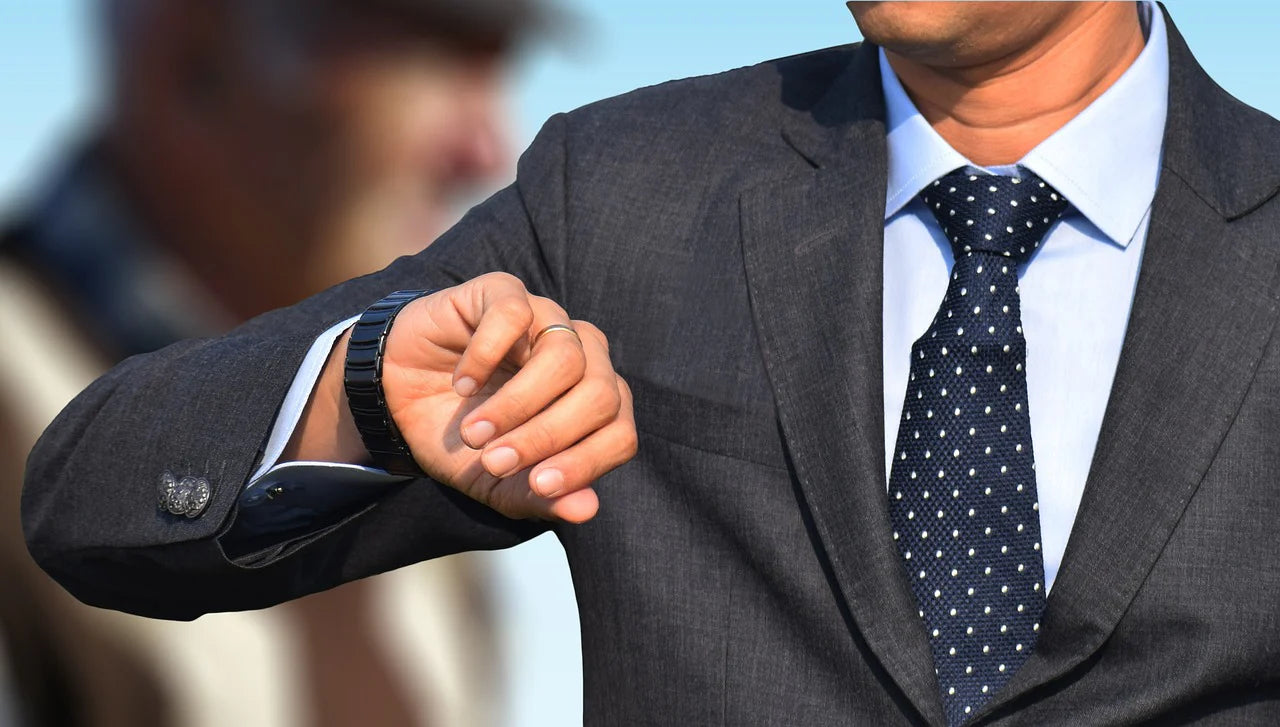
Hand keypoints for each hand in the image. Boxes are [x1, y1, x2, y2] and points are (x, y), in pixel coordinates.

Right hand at [373, 272, 634, 522]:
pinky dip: (487, 355)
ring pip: (566, 357)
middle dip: (548, 436)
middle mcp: (582, 356)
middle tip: (497, 460)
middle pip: (600, 395)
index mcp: (593, 403)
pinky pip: (516, 314)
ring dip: (517, 404)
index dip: (585, 463)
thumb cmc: (461, 438)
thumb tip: (587, 508)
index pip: (620, 434)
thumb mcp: (496, 482)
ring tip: (474, 432)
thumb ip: (540, 496)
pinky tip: (461, 384)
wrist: (397, 397)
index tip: (539, 485)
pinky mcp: (504, 291)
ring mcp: (546, 318)